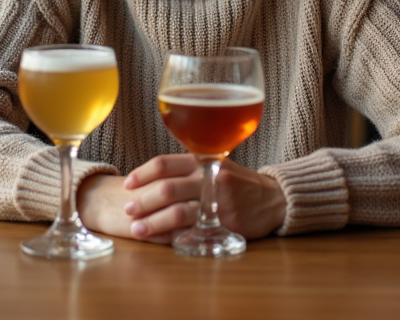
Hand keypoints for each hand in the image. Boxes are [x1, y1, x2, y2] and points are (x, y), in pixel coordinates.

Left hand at [121, 154, 286, 242]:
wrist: (272, 198)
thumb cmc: (235, 183)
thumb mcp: (213, 165)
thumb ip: (187, 169)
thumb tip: (147, 180)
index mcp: (202, 160)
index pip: (165, 163)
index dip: (142, 174)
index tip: (127, 185)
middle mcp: (209, 178)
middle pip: (167, 189)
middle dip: (143, 201)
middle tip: (127, 210)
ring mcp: (218, 201)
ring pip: (178, 212)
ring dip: (153, 222)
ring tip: (137, 229)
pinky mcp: (225, 223)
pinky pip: (194, 230)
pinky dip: (173, 236)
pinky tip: (160, 240)